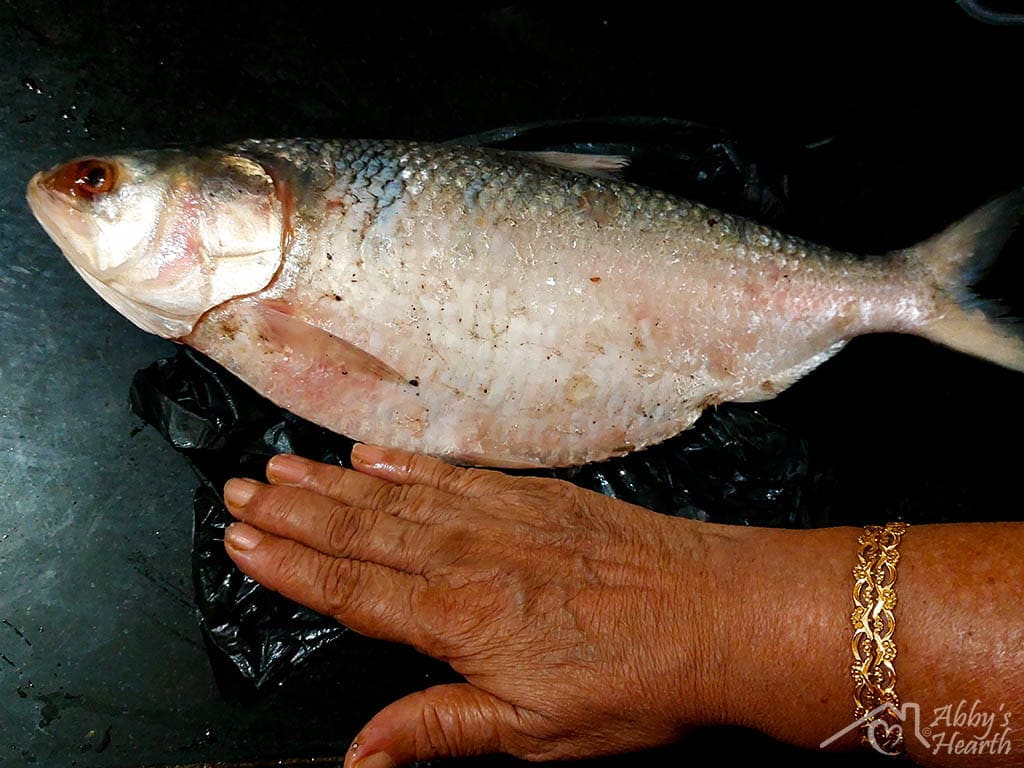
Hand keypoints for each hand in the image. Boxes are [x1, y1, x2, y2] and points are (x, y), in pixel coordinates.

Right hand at [222, 445, 731, 766]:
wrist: (715, 613)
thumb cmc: (636, 678)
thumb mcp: (533, 734)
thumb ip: (437, 731)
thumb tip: (361, 756)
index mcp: (461, 618)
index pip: (351, 589)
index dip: (290, 565)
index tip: (242, 542)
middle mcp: (469, 556)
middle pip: (360, 532)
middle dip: (292, 514)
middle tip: (240, 490)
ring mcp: (501, 516)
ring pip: (396, 497)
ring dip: (333, 483)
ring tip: (284, 467)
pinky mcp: (534, 495)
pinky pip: (453, 472)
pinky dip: (406, 463)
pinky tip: (374, 456)